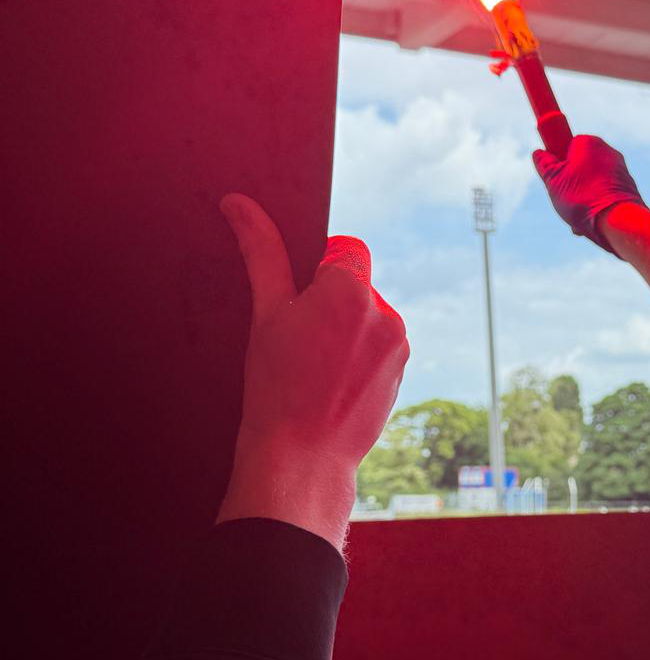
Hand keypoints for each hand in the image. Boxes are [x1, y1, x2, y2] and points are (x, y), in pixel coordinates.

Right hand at [217, 195, 409, 548]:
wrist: (302, 456)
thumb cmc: (276, 384)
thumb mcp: (265, 314)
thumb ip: (260, 252)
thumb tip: (238, 203)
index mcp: (349, 289)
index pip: (345, 249)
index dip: (320, 270)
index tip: (301, 301)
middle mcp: (383, 312)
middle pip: (357, 287)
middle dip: (333, 304)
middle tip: (301, 342)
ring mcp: (398, 345)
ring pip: (368, 319)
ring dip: (348, 331)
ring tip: (316, 369)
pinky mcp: (401, 373)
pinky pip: (379, 348)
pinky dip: (360, 358)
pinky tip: (333, 386)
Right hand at [532, 135, 644, 251]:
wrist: (617, 221)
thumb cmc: (583, 198)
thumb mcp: (553, 181)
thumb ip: (544, 165)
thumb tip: (538, 154)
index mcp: (588, 142)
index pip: (566, 145)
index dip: (558, 163)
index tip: (554, 178)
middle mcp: (608, 150)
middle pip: (579, 165)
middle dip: (569, 184)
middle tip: (563, 200)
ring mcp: (620, 168)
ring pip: (591, 182)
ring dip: (581, 198)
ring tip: (577, 217)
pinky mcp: (629, 186)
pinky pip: (605, 193)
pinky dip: (597, 204)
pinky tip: (592, 221)